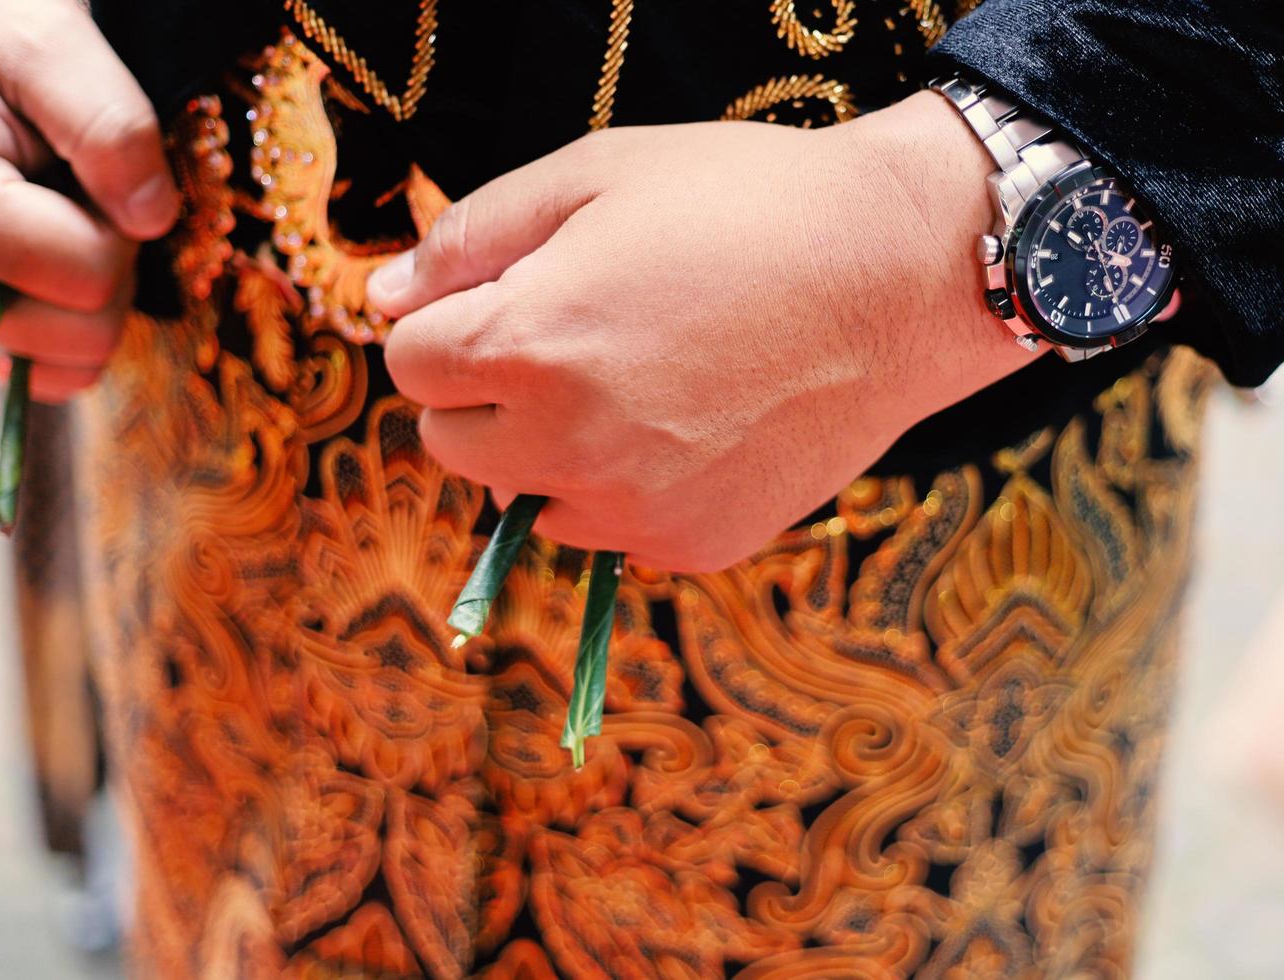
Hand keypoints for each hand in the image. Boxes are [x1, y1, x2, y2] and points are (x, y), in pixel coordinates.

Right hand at [0, 0, 178, 400]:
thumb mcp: (44, 37)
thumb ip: (103, 120)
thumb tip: (148, 217)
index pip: (82, 272)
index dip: (108, 230)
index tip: (78, 171)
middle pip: (78, 330)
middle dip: (102, 264)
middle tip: (70, 194)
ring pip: (68, 361)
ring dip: (87, 293)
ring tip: (53, 217)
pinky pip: (53, 376)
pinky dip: (71, 328)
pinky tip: (48, 263)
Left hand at [371, 92, 1034, 571]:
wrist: (898, 276)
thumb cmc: (747, 205)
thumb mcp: (595, 174)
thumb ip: (469, 238)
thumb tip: (384, 297)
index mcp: (524, 348)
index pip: (408, 364)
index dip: (450, 320)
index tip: (509, 295)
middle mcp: (567, 448)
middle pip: (449, 443)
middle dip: (484, 391)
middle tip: (567, 338)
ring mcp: (633, 510)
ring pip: (527, 498)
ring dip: (548, 451)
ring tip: (635, 385)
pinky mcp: (694, 546)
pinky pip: (611, 533)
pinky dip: (623, 491)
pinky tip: (688, 428)